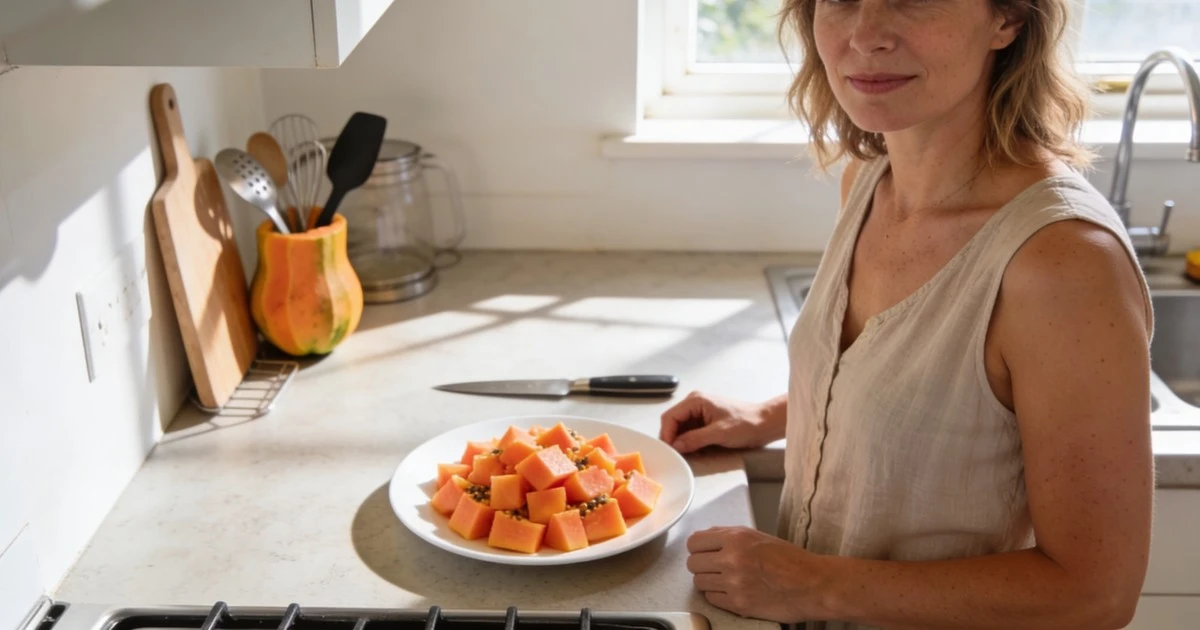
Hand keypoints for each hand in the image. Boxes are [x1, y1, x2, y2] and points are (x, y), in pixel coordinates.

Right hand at [659, 391, 781, 453]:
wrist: (765, 423)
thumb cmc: (747, 423)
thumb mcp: (719, 433)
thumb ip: (695, 439)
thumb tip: (676, 446)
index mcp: (695, 400)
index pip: (670, 417)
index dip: (667, 434)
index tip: (669, 450)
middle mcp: (694, 403)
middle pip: (673, 422)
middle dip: (673, 439)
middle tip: (676, 455)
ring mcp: (699, 412)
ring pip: (680, 429)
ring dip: (682, 442)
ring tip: (687, 454)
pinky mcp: (705, 421)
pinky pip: (690, 432)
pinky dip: (690, 442)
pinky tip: (695, 451)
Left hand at [686, 526, 828, 622]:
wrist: (812, 585)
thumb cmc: (791, 560)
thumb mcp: (758, 537)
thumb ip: (730, 536)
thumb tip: (706, 539)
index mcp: (736, 538)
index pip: (695, 541)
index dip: (697, 547)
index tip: (702, 552)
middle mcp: (732, 559)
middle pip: (693, 563)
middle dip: (701, 566)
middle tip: (713, 568)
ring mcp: (734, 583)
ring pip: (699, 582)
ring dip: (709, 582)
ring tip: (724, 580)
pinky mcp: (738, 604)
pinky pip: (711, 599)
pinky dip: (718, 597)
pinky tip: (731, 592)